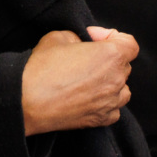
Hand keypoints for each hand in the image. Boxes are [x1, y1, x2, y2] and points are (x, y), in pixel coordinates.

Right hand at [19, 27, 137, 135]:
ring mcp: (110, 102)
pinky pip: (114, 109)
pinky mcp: (100, 120)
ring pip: (123, 89)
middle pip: (124, 65)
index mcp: (111, 56)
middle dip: (107, 58)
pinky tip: (88, 97)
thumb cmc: (41, 69)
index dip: (112, 36)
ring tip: (89, 79)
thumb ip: (78, 37)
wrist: (26, 102)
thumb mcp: (58, 36)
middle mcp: (116, 79)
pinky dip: (106, 102)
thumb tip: (81, 45)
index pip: (129, 43)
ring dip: (111, 82)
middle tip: (84, 58)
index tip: (93, 38)